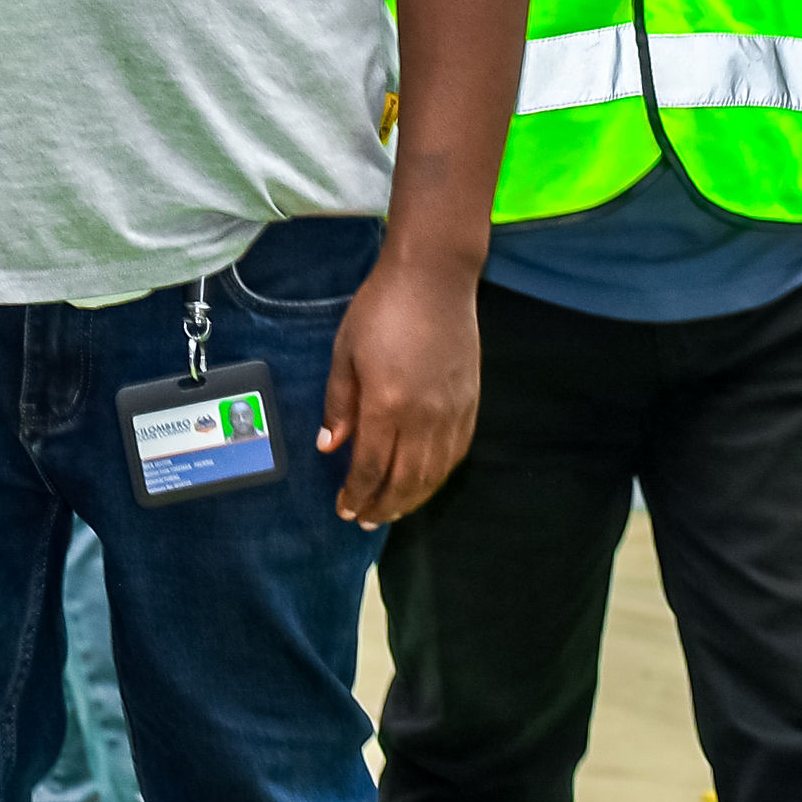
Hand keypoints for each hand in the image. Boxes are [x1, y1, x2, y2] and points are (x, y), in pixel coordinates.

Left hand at [319, 244, 479, 525]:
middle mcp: (424, 417)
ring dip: (411, 499)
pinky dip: (438, 477)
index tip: (344, 510)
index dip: (357, 494)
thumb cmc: (380, 310)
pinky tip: (424, 483)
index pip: (371, 466)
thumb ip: (339, 404)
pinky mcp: (471, 405)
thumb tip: (330, 446)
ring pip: (433, 474)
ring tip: (391, 512)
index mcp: (386, 404)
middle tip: (364, 520)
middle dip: (382, 505)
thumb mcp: (344, 352)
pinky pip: (456, 455)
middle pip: (404, 480)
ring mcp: (452, 413)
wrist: (434, 280)